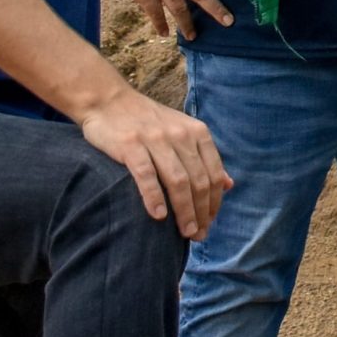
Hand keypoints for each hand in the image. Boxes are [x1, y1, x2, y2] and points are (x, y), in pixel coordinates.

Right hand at [79, 88, 230, 239]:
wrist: (108, 101)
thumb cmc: (148, 122)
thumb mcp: (183, 132)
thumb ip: (205, 157)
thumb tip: (229, 185)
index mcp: (196, 132)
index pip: (214, 173)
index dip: (214, 202)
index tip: (210, 223)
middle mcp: (180, 135)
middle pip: (199, 181)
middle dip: (202, 212)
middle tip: (198, 235)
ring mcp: (155, 139)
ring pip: (178, 181)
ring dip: (185, 211)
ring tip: (186, 233)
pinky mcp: (131, 145)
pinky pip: (147, 175)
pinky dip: (154, 198)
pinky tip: (159, 216)